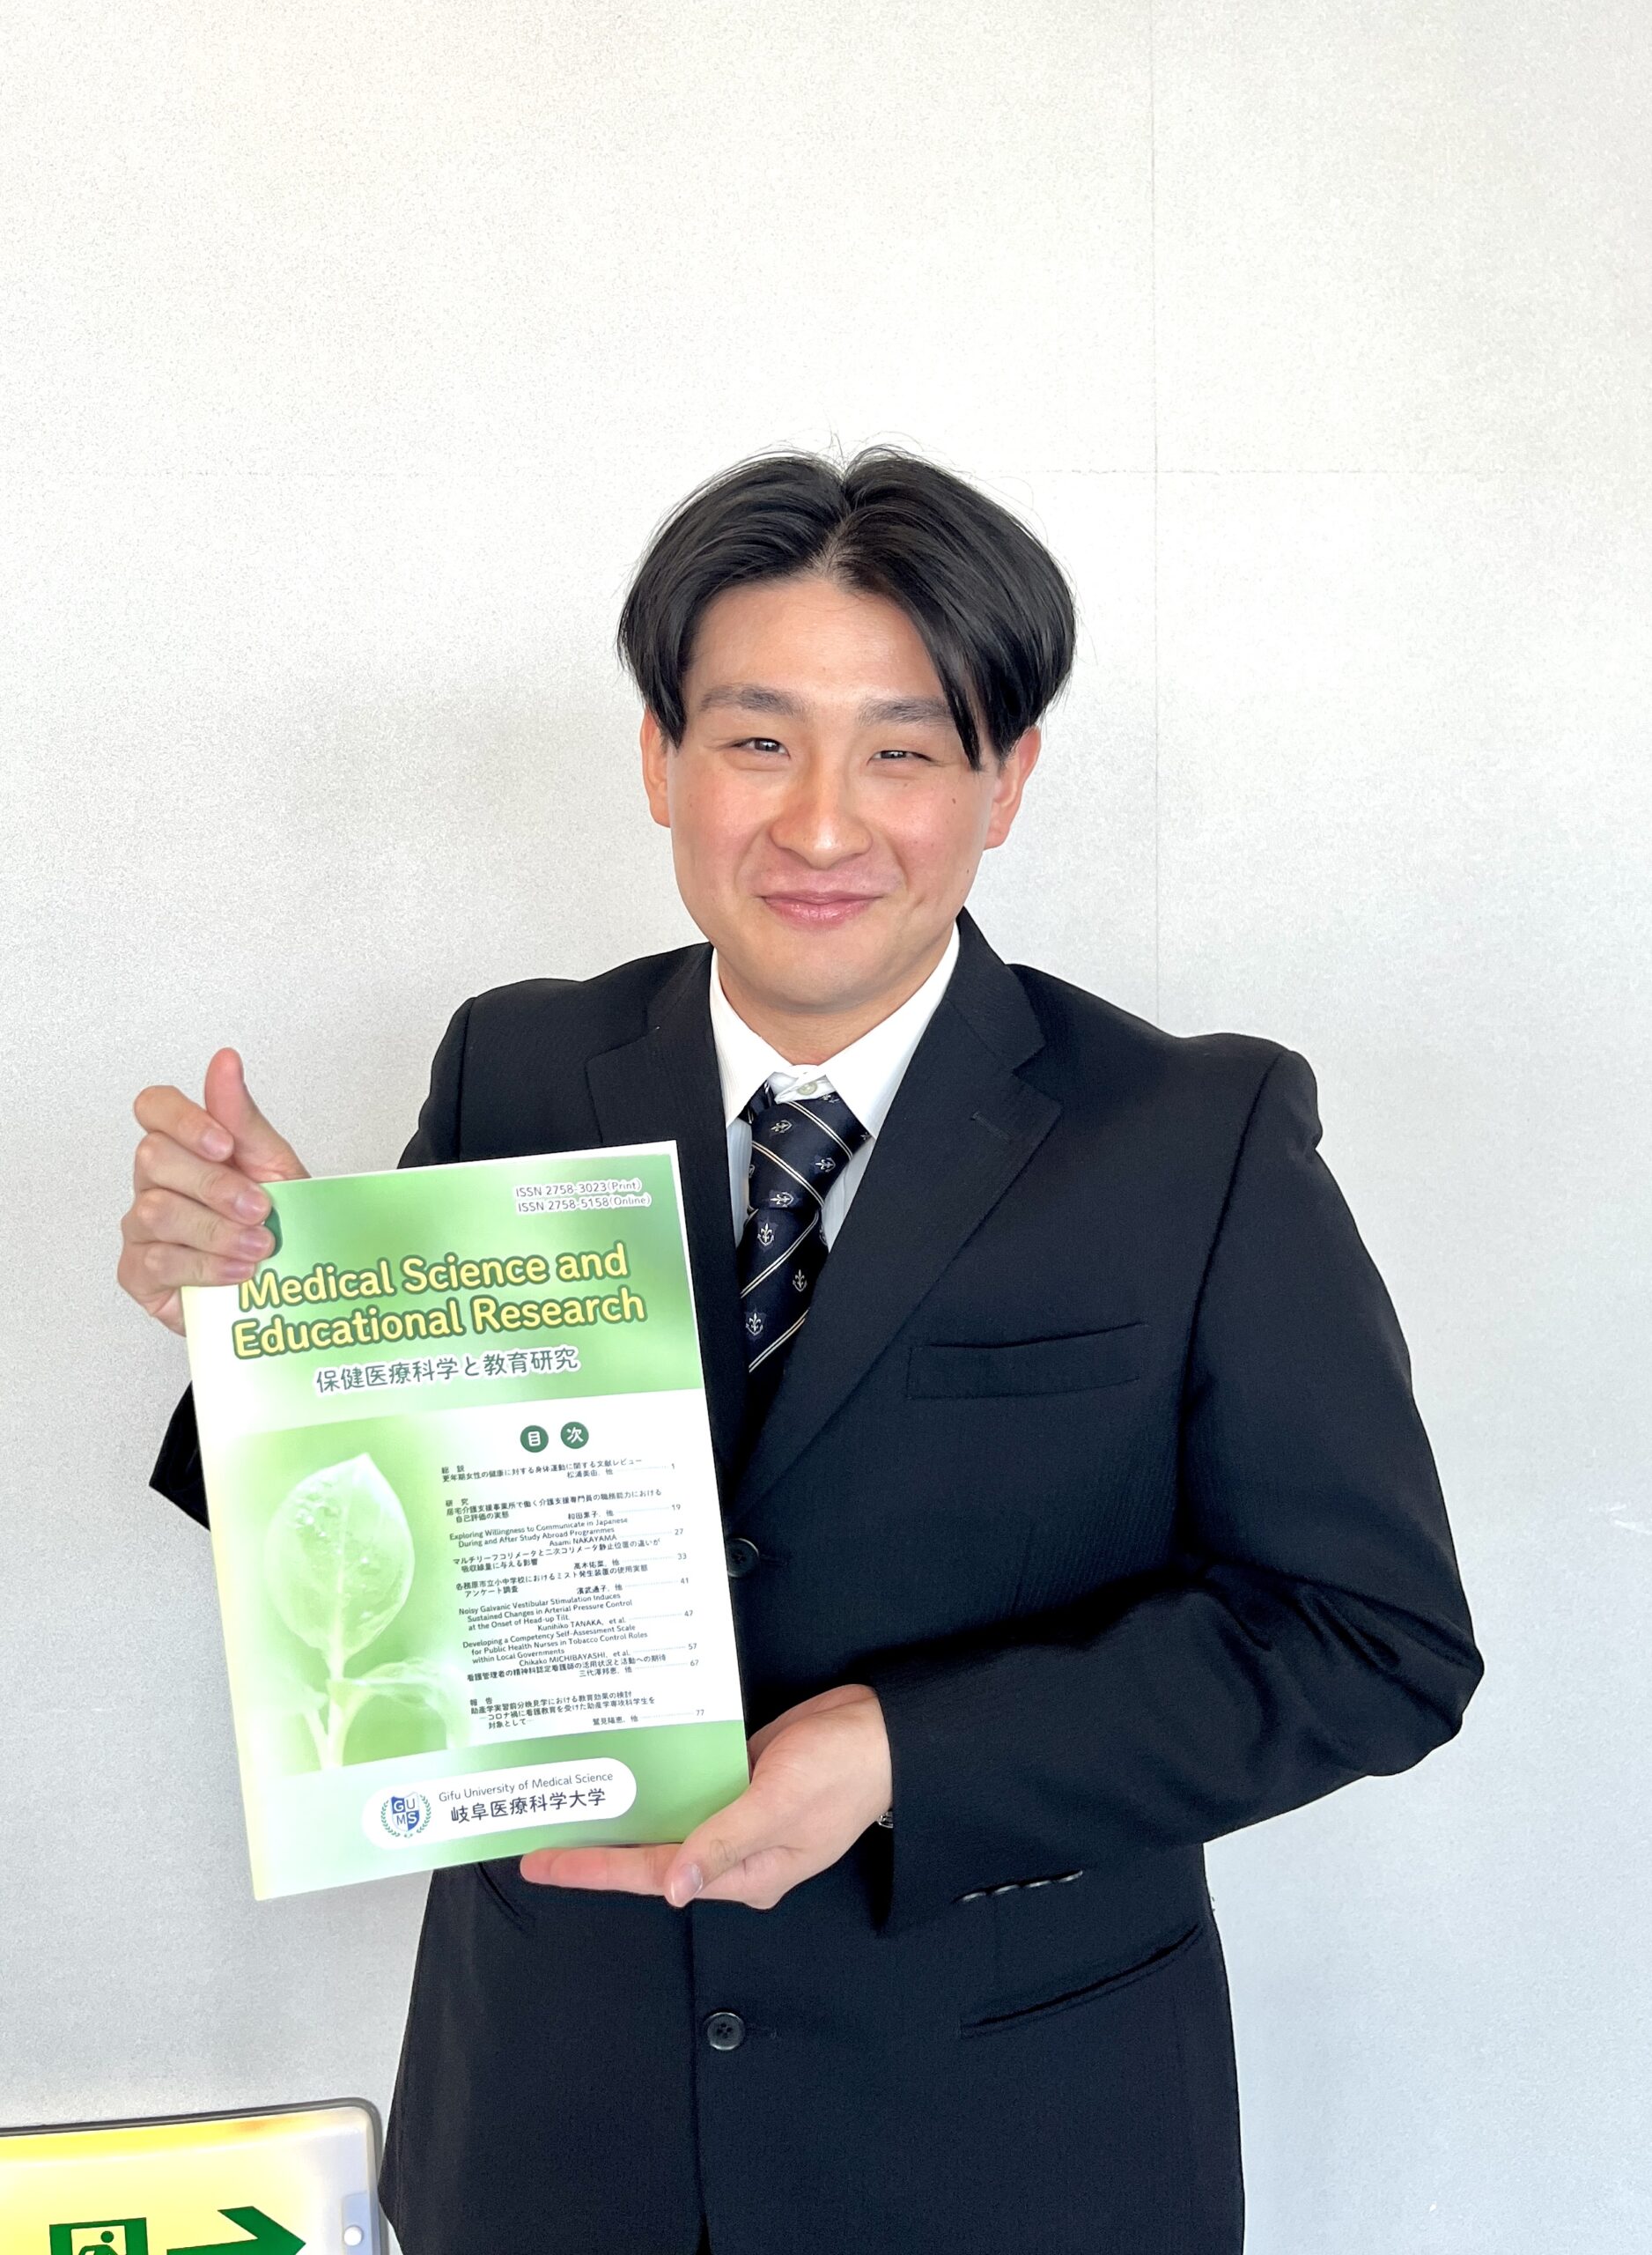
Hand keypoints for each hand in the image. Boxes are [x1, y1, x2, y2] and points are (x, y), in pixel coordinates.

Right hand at [119, 1047, 309, 1335]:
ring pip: (155, 1212)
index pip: (152, 1107)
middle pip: (152, 1158)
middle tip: (260, 1209)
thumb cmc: (277, 1218)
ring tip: (259, 1246)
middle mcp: (153, 1182)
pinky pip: (156, 1261)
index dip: (183, 1120)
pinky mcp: (138, 1273)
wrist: (288, 1280)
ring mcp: (140, 1227)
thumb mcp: (272, 1162)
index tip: (224, 1145)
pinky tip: (239, 1271)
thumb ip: (242, 1115)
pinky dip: (206, 1266)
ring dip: (217, 1231)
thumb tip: (225, 1060)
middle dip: (215, 1185)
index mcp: (183, 1145)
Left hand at [519, 1682, 891, 1911]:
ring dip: (626, 1813)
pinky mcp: (743, 1781)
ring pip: (669, 1821)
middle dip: (599, 1849)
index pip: (656, 1875)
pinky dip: (658, 1783)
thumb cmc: (843, 1771)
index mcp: (748, 1874)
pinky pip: (691, 1789)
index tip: (544, 1864)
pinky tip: (624, 1771)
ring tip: (570, 1804)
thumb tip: (673, 1888)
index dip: (596, 1870)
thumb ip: (725, 1842)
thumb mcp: (781, 1805)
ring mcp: (739, 1816)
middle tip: (538, 1840)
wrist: (884, 1730)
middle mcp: (737, 1852)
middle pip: (654, 1856)